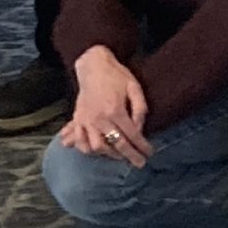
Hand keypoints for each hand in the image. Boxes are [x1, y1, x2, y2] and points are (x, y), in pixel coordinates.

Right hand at [59, 46, 149, 165]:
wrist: (92, 65)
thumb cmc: (116, 75)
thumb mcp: (134, 87)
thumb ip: (140, 109)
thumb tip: (140, 129)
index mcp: (115, 110)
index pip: (132, 135)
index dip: (142, 146)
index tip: (149, 153)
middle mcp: (99, 118)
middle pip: (116, 145)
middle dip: (130, 156)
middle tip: (139, 163)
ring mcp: (86, 120)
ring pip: (97, 147)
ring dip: (109, 154)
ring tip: (119, 155)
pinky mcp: (78, 119)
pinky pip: (80, 141)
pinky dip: (88, 149)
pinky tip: (98, 150)